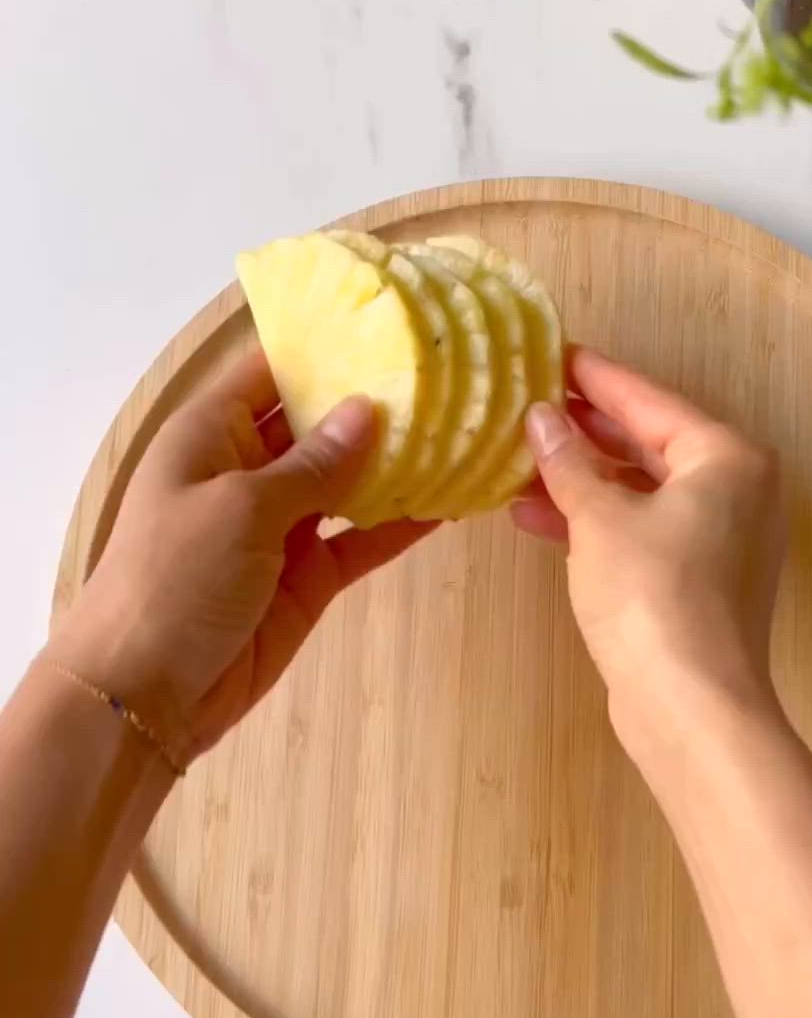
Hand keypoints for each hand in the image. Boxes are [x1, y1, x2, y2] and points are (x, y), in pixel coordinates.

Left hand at [47, 350, 433, 765]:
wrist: (144, 695)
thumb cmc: (174, 580)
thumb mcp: (242, 508)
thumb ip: (312, 464)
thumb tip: (368, 409)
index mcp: (210, 433)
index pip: (270, 369)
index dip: (322, 346)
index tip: (389, 322)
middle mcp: (246, 469)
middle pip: (316, 422)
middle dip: (372, 401)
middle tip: (448, 372)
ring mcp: (279, 526)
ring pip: (346, 480)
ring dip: (396, 462)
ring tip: (463, 429)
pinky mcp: (307, 577)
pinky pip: (359, 539)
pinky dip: (399, 524)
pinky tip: (449, 501)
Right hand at [513, 348, 785, 763]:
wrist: (692, 706)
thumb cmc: (653, 596)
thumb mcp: (599, 519)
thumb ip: (568, 463)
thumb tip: (542, 418)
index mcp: (727, 458)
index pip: (650, 400)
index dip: (596, 378)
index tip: (551, 354)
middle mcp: (738, 491)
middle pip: (650, 443)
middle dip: (586, 431)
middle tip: (528, 404)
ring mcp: (724, 541)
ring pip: (643, 492)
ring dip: (582, 480)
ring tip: (517, 462)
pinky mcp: (702, 583)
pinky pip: (644, 531)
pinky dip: (598, 522)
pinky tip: (537, 518)